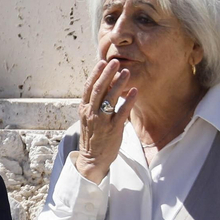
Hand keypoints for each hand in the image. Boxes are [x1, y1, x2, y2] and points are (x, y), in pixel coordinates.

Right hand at [74, 58, 134, 183]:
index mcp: (84, 109)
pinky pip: (122, 112)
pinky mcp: (113, 129)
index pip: (88, 87)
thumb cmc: (92, 136)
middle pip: (98, 89)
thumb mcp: (88, 117)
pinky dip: (129, 101)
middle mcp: (91, 113)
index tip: (102, 61)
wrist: (92, 159)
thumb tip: (102, 84)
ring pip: (109, 99)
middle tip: (115, 61)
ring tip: (126, 72)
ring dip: (118, 84)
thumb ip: (93, 102)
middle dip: (107, 74)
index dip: (95, 73)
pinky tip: (135, 90)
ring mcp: (102, 121)